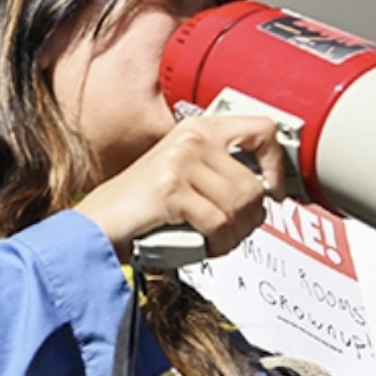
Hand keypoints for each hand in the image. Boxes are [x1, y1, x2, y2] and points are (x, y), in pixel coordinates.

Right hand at [74, 114, 284, 260]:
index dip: (278, 164)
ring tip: (214, 240)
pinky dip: (216, 244)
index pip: (263, 130)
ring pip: (240, 205)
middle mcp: (190, 138)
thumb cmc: (142, 208)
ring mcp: (179, 161)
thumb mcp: (186, 176)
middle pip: (254, 183)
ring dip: (233, 234)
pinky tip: (202, 246)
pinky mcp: (170, 189)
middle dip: (250, 218)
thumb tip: (271, 186)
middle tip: (232, 231)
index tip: (274, 189)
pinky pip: (218, 223)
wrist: (98, 226)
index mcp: (198, 129)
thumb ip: (222, 172)